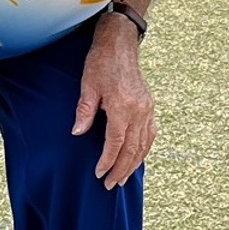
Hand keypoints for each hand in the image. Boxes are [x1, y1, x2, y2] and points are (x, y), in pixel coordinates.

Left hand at [73, 16, 156, 189]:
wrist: (120, 44)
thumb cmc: (101, 63)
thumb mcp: (88, 86)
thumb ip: (84, 111)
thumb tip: (78, 133)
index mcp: (123, 106)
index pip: (116, 142)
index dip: (107, 161)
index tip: (99, 174)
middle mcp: (139, 110)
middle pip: (132, 149)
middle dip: (121, 169)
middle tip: (110, 185)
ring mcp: (147, 109)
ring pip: (144, 144)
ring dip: (133, 164)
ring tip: (123, 179)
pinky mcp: (149, 106)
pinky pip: (150, 134)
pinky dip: (144, 150)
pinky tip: (136, 158)